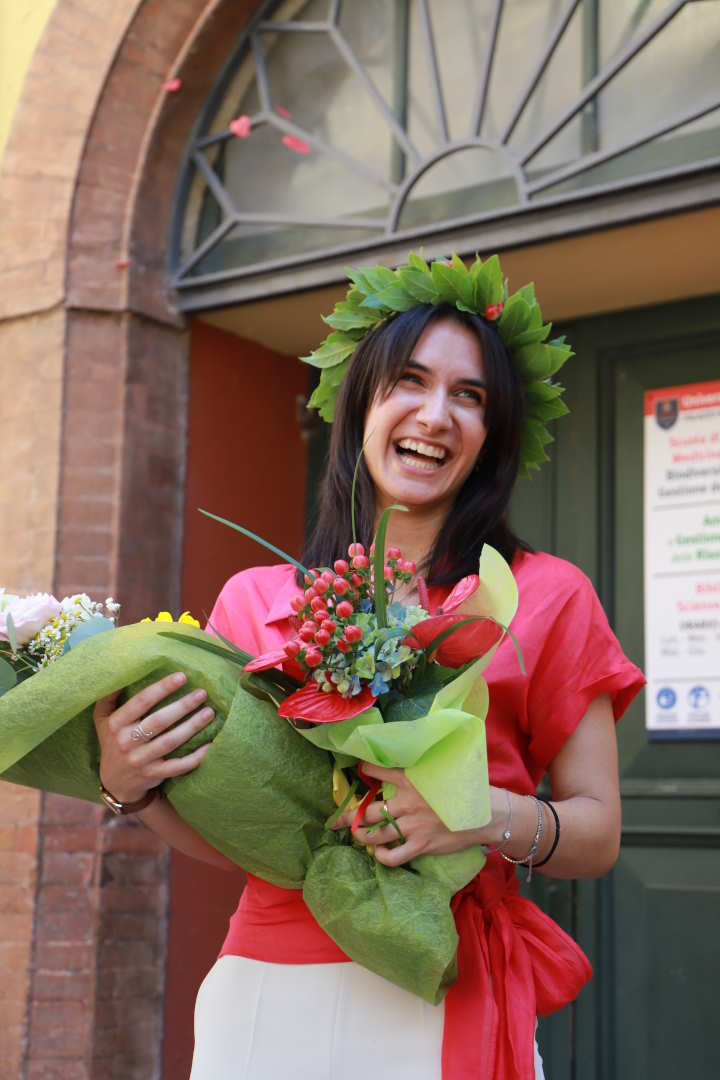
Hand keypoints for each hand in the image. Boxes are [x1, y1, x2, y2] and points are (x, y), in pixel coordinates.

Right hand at [93, 672, 214, 803]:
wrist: (114, 782)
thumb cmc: (112, 741)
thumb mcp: (102, 719)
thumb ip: (109, 696)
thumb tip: (123, 669)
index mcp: (116, 724)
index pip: (141, 702)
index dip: (162, 688)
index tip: (182, 677)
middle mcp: (127, 742)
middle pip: (159, 721)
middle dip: (183, 706)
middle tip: (202, 693)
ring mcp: (141, 760)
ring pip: (171, 742)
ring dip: (192, 726)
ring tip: (209, 712)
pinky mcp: (154, 774)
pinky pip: (178, 766)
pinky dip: (196, 756)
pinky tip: (210, 744)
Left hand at [331, 762, 482, 866]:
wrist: (487, 813)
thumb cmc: (467, 787)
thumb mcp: (443, 768)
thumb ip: (424, 765)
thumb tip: (413, 757)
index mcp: (411, 779)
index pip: (378, 770)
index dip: (365, 770)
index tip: (358, 771)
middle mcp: (407, 802)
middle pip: (370, 811)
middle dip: (349, 816)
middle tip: (336, 821)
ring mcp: (413, 826)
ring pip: (377, 835)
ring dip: (362, 837)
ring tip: (356, 836)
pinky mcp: (421, 845)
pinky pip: (394, 856)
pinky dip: (382, 858)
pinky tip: (379, 855)